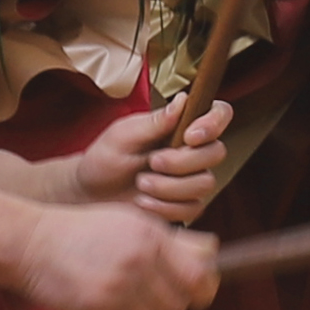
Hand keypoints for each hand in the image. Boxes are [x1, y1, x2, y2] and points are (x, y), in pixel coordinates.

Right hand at [18, 197, 218, 309]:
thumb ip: (173, 241)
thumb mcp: (130, 221)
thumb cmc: (83, 230)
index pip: (198, 276)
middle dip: (168, 301)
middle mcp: (138, 264)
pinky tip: (106, 305)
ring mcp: (116, 290)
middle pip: (177, 304)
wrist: (31, 244)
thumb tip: (213, 253)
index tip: (200, 293)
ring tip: (124, 296)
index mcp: (150, 238)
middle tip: (148, 290)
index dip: (204, 288)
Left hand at [77, 91, 233, 223]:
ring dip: (170, 187)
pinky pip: (192, 209)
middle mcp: (192, 152)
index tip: (189, 136)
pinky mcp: (185, 206)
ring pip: (205, 184)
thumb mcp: (124, 135)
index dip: (213, 124)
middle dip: (182, 161)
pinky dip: (165, 207)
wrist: (90, 194)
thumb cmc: (105, 159)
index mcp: (181, 127)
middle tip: (152, 162)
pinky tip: (143, 202)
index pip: (219, 114)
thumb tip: (183, 99)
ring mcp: (191, 180)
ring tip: (141, 184)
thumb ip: (155, 121)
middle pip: (216, 153)